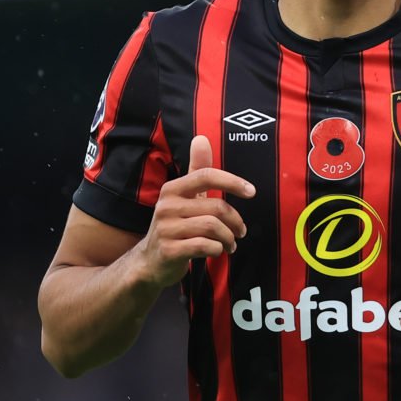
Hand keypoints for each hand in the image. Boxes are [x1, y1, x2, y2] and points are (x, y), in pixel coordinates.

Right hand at [135, 136, 254, 286]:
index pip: (206, 176)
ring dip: (229, 238)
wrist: (149, 262)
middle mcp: (167, 206)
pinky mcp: (169, 250)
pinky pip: (205, 246)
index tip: (251, 191)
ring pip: (213, 227)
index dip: (232, 181)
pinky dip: (218, 249)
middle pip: (216, 207)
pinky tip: (218, 251)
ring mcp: (166, 229)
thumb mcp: (184, 197)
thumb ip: (197, 170)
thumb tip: (201, 138)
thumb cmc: (174, 226)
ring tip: (231, 244)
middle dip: (235, 221)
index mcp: (172, 189)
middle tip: (240, 232)